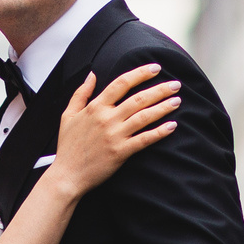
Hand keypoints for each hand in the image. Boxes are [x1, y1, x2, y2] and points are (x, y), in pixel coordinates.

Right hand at [47, 63, 181, 196]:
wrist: (66, 176)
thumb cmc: (68, 146)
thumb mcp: (68, 115)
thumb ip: (81, 93)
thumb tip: (92, 74)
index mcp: (95, 107)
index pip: (121, 83)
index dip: (140, 73)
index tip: (155, 68)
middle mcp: (106, 119)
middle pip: (138, 98)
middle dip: (160, 89)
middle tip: (176, 84)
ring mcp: (114, 135)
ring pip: (144, 116)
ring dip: (163, 107)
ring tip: (177, 101)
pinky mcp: (121, 152)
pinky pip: (144, 139)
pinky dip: (159, 132)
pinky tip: (172, 126)